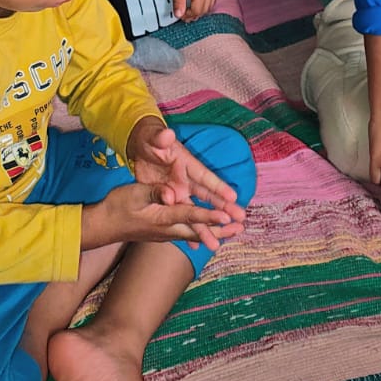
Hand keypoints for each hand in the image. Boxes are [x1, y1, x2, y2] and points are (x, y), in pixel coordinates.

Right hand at [83, 180, 242, 252]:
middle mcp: (168, 229)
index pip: (190, 215)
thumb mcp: (134, 194)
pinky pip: (187, 235)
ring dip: (215, 232)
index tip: (226, 215)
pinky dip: (201, 233)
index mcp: (162, 217)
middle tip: (240, 227)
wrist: (103, 225)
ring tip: (233, 232)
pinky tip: (207, 237)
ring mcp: (165, 233)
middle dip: (220, 229)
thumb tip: (169, 194)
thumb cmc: (117, 206)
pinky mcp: (162, 233)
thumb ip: (153, 193)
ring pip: (195, 234)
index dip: (209, 215)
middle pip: (199, 230)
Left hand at [125, 116, 245, 250]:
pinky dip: (187, 230)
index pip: (205, 176)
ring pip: (195, 212)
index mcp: (187, 164)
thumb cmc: (150, 138)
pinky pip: (179, 217)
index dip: (218, 186)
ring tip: (217, 244)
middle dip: (223, 209)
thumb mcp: (154, 137)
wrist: (141, 146)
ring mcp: (178, 191)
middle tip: (240, 222)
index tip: (233, 197)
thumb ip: (161, 137)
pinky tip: (196, 246)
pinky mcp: (168, 200)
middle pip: (208, 197)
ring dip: (206, 227)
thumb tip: (167, 134)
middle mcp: (187, 180)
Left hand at [168, 0, 217, 21]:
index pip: (197, 11)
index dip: (189, 16)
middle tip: (186, 15)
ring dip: (203, 8)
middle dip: (196, 14)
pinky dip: (209, 0)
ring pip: (211, 2)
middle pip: (206, 9)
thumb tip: (178, 15)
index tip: (180, 15)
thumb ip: (178, 1)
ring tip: (192, 8)